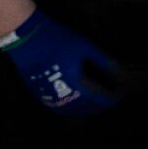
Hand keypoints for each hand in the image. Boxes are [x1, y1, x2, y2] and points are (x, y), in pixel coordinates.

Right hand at [0, 10, 122, 115]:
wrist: (25, 38)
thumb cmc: (57, 39)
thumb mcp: (85, 47)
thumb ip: (103, 61)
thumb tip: (120, 72)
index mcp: (77, 86)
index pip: (102, 99)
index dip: (115, 95)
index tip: (122, 89)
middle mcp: (64, 97)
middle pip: (89, 108)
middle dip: (102, 102)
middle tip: (112, 92)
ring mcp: (49, 97)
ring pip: (73, 110)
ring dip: (88, 107)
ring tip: (97, 98)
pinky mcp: (39, 94)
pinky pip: (60, 107)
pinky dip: (72, 106)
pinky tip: (76, 99)